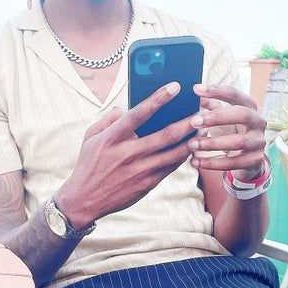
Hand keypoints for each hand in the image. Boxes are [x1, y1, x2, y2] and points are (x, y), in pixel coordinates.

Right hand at [54, 81, 194, 226]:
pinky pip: (170, 168)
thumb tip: (124, 108)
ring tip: (203, 130)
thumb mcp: (90, 137)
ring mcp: (139, 171)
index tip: (175, 87)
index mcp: (112, 138)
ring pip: (173, 154)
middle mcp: (127, 154)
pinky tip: (191, 147)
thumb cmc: (88, 164)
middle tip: (202, 112)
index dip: (158, 99)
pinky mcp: (146, 184)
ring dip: (191, 141)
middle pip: (164, 135)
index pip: (138, 114)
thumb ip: (108, 119)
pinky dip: (182, 157)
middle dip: (186, 123)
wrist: (84, 200)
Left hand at [186, 84, 266, 181]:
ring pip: (238, 142)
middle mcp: (259, 122)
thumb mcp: (221, 117)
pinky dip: (212, 163)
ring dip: (212, 143)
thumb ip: (210, 105)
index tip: (195, 89)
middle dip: (217, 118)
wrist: (247, 159)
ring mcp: (259, 142)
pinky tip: (194, 162)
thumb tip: (195, 91)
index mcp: (250, 107)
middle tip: (194, 121)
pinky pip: (233, 163)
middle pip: (242, 114)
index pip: (235, 95)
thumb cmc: (231, 132)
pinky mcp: (255, 161)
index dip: (217, 91)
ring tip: (192, 144)